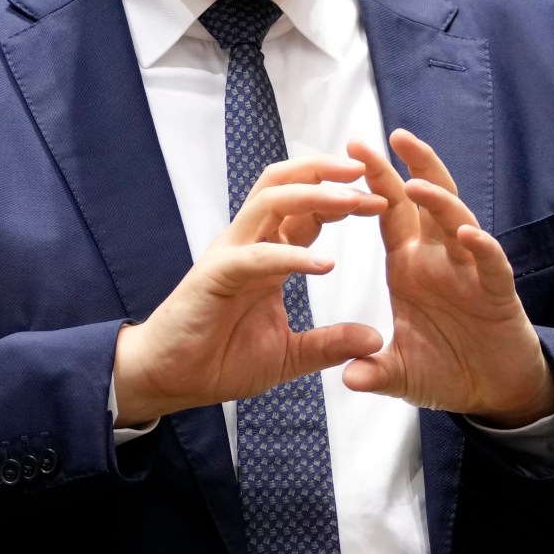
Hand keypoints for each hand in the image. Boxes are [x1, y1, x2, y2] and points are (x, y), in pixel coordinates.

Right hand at [114, 155, 386, 427]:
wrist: (169, 380)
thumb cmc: (219, 360)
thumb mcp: (288, 355)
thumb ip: (328, 344)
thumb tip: (373, 341)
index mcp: (267, 255)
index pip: (308, 210)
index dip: (344, 197)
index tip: (384, 199)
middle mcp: (248, 243)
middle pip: (287, 184)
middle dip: (329, 173)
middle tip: (372, 175)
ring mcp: (229, 255)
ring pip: (271, 201)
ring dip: (315, 196)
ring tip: (354, 201)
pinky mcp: (214, 275)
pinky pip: (256, 255)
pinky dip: (290, 255)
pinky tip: (324, 263)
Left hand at [341, 130, 553, 426]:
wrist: (495, 392)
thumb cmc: (447, 369)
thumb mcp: (399, 374)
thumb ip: (373, 371)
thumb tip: (347, 376)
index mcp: (410, 265)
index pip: (389, 212)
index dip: (373, 182)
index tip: (350, 150)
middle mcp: (440, 259)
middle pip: (425, 201)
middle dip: (409, 166)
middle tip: (387, 136)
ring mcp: (470, 272)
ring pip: (458, 222)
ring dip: (439, 203)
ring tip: (416, 185)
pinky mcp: (498, 292)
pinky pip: (490, 264)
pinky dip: (481, 248)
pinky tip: (467, 236)